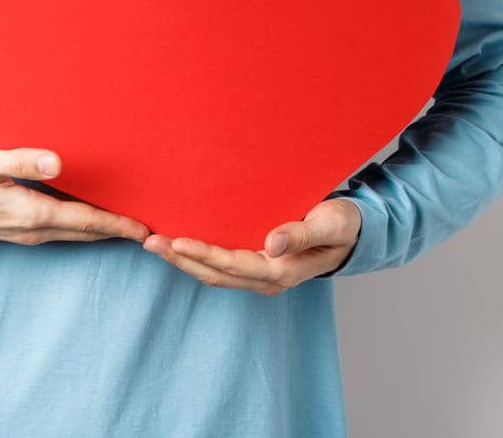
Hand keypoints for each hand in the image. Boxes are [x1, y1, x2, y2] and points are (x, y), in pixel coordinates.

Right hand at [0, 143, 150, 245]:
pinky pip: (64, 230)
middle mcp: (35, 229)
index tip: (147, 226)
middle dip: (120, 228)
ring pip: (77, 233)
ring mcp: (28, 233)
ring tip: (131, 219)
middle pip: (88, 231)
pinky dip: (86, 225)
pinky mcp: (22, 229)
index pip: (86, 220)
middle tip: (153, 224)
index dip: (119, 223)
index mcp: (31, 212)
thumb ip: (19, 161)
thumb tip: (58, 162)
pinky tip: (94, 214)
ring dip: (104, 228)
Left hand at [142, 198, 362, 294]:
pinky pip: (221, 266)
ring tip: (153, 243)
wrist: (354, 232)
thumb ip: (301, 234)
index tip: (175, 241)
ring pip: (213, 272)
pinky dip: (196, 256)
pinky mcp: (256, 265)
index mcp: (282, 271)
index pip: (233, 265)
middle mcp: (267, 278)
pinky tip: (178, 243)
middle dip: (180, 259)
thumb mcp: (329, 224)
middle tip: (148, 241)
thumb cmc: (343, 223)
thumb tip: (271, 243)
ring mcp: (260, 275)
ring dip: (183, 259)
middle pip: (215, 273)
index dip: (203, 254)